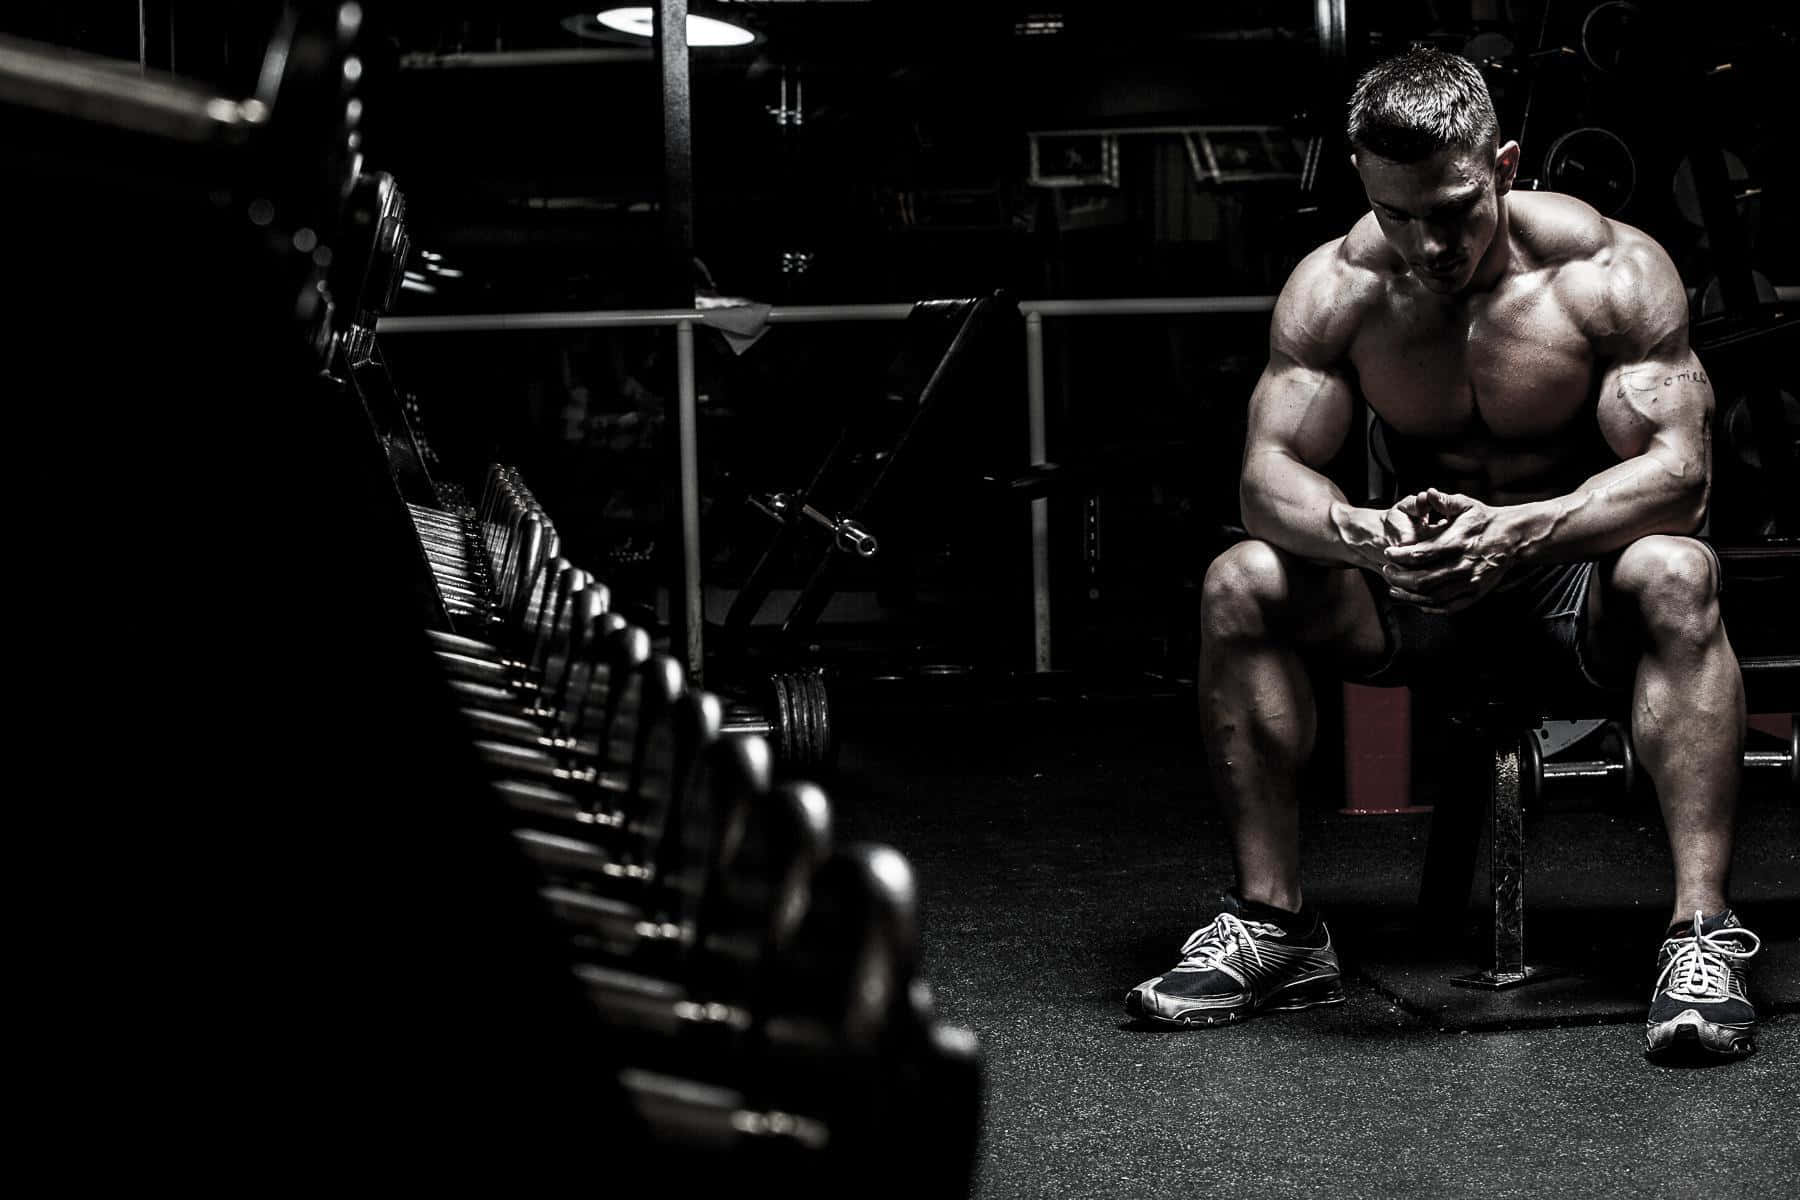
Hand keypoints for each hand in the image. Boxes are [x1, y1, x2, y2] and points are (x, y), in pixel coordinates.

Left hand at [1380, 489, 1513, 612]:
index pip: (1422, 554)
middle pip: (1423, 580)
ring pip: (1433, 597)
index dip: (1400, 556)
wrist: (1514, 537)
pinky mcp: (1476, 594)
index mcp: (1458, 543)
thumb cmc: (1484, 520)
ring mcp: (1471, 583)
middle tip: (1387, 571)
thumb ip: (1444, 501)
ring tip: (1393, 588)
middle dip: (1399, 578)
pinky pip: (1448, 607)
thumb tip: (1428, 493)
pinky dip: (1429, 606)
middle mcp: (1464, 566)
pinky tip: (1415, 601)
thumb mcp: (1466, 505)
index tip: (1388, 553)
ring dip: (1409, 595)